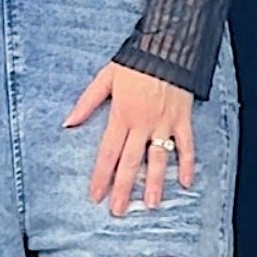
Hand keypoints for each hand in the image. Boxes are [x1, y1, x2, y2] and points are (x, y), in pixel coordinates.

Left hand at [62, 61, 195, 215]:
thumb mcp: (105, 77)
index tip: (96, 196)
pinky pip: (186, 145)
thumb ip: (87, 102)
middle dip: (123, 188)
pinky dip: (188, 163)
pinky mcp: (182, 118)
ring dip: (154, 183)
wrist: (168, 45)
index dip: (101, 175)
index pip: (108, 152)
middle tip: (118, 211)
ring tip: (150, 205)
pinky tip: (186, 183)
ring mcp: (164, 122)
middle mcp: (142, 123)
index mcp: (121, 114)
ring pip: (158, 158)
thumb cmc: (135, 60)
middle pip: (131, 161)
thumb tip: (68, 123)